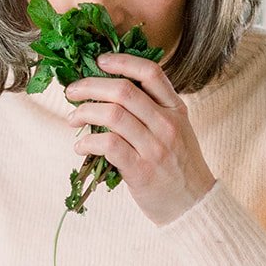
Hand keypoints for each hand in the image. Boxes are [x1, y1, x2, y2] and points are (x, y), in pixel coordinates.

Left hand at [64, 53, 216, 225]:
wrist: (193, 204)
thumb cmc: (178, 166)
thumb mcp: (176, 130)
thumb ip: (152, 111)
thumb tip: (108, 95)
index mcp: (176, 109)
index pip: (150, 73)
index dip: (122, 62)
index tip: (99, 61)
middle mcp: (167, 124)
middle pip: (123, 91)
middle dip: (90, 86)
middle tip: (72, 92)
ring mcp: (155, 147)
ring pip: (112, 115)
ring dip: (84, 113)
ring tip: (72, 119)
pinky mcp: (141, 170)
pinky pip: (108, 145)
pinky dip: (87, 142)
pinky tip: (80, 147)